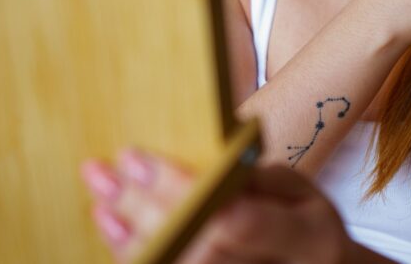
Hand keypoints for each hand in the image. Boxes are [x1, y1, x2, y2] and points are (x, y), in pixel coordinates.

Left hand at [81, 148, 354, 263]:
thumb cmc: (305, 225)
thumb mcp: (300, 190)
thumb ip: (257, 178)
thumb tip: (205, 157)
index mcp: (308, 236)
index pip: (233, 217)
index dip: (180, 191)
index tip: (136, 157)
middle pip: (197, 251)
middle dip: (143, 212)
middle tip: (104, 175)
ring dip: (129, 239)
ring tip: (102, 200)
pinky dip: (136, 258)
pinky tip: (114, 230)